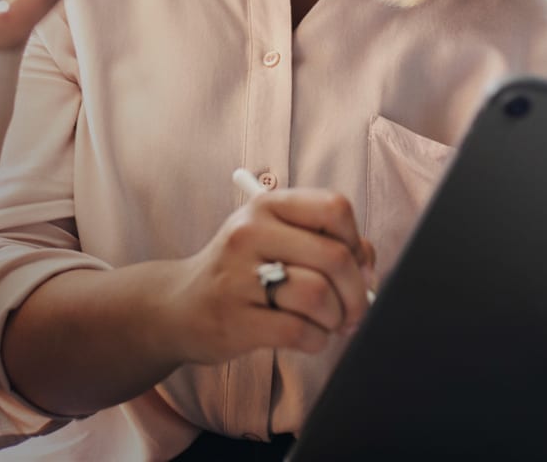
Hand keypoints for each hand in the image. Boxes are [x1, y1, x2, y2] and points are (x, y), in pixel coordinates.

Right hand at [165, 188, 376, 364]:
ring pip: (319, 296)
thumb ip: (323, 242)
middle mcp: (249, 232)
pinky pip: (299, 332)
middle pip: (335, 257)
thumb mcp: (274, 240)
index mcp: (265, 206)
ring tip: (326, 324)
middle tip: (354, 311)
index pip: (335, 209)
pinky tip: (306, 337)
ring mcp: (238, 275)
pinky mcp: (235, 319)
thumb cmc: (240, 272)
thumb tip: (368, 267)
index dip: (356, 241)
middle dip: (357, 293)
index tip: (355, 266)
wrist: (179, 306)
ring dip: (335, 319)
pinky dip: (316, 340)